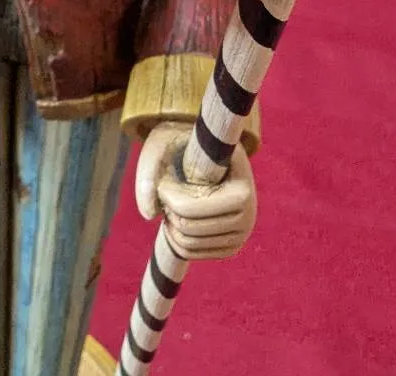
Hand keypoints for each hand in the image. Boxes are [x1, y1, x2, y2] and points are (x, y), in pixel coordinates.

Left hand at [135, 122, 256, 260]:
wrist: (212, 151)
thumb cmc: (188, 144)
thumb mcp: (165, 143)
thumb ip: (148, 170)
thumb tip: (148, 214)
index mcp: (242, 190)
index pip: (192, 209)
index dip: (168, 197)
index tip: (162, 181)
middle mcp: (248, 218)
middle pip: (189, 228)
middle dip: (168, 210)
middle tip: (162, 192)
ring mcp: (240, 236)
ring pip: (188, 244)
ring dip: (169, 225)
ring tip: (167, 202)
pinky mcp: (230, 247)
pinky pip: (192, 253)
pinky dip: (174, 238)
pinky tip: (172, 217)